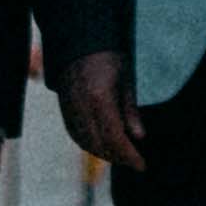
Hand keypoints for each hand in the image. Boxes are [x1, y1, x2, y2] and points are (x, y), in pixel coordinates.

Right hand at [56, 50, 145, 171]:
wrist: (78, 40)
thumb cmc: (108, 56)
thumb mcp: (126, 80)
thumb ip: (130, 111)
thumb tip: (138, 137)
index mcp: (99, 99)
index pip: (114, 137)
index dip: (128, 155)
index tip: (142, 165)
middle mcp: (81, 108)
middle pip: (99, 144)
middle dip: (117, 158)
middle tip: (134, 161)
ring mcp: (69, 109)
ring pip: (85, 142)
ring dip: (103, 154)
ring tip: (121, 156)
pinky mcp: (63, 108)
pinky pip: (75, 134)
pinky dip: (88, 144)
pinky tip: (101, 146)